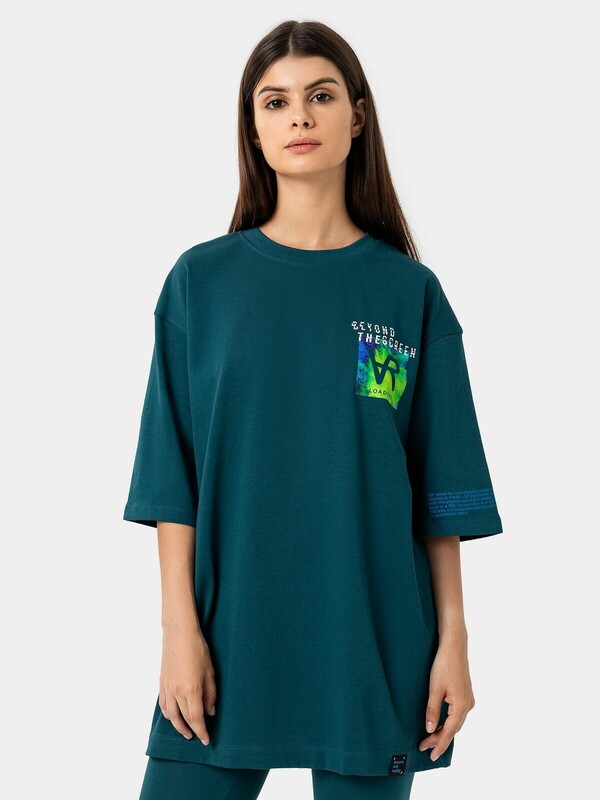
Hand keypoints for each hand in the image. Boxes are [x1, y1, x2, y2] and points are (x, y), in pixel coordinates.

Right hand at [158, 625, 217, 744]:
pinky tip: (173, 716)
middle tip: (197, 737)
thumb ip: (210, 694)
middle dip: (191, 730)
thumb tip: (211, 712)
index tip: (206, 740)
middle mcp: (176, 692)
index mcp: (191, 690)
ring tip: (186, 732)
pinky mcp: (161, 683)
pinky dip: (168, 715)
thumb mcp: (210, 671)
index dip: (201, 730)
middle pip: (183, 718)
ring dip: (178, 726)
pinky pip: (163, 705)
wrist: (179, 634)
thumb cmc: (197, 649)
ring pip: (170, 715)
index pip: (196, 718)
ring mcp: (167, 688)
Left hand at [418, 634, 474, 760]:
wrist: (454, 646)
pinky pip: (457, 714)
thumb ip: (432, 710)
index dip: (439, 745)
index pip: (449, 732)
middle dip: (439, 739)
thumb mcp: (434, 688)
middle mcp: (468, 705)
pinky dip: (448, 721)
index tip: (431, 756)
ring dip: (443, 730)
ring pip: (455, 722)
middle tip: (423, 747)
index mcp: (461, 706)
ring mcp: (468, 699)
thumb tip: (430, 729)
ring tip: (429, 738)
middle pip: (453, 729)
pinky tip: (440, 723)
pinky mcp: (465, 693)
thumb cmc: (443, 665)